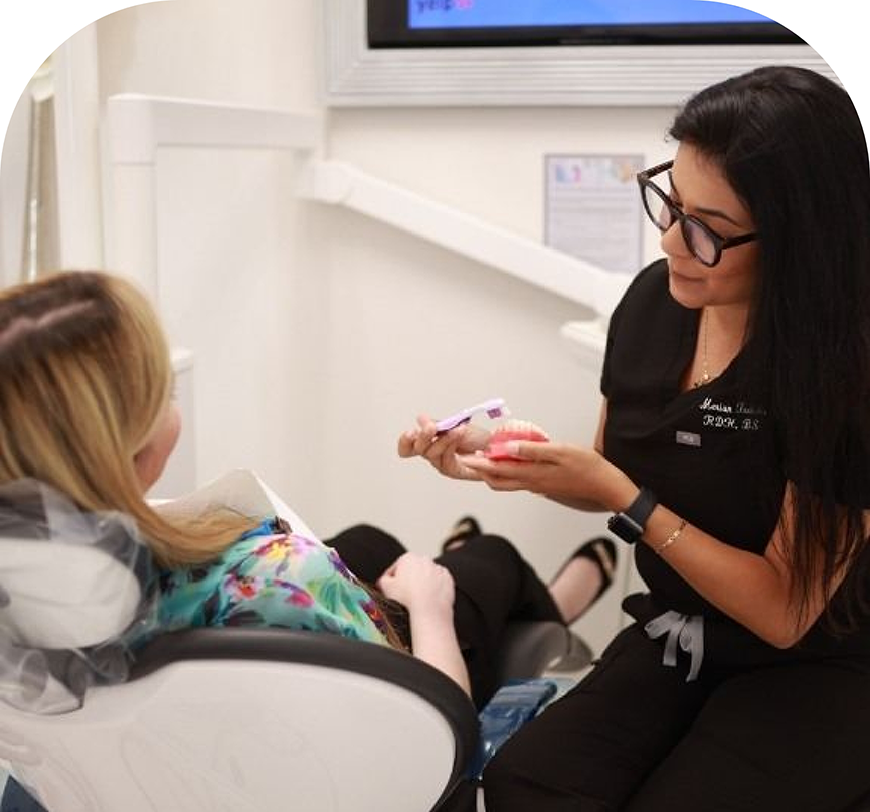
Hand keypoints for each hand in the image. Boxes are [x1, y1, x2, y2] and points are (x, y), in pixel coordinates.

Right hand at [376, 552, 454, 617]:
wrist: (430, 610)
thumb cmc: (406, 598)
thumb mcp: (386, 587)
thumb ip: (382, 579)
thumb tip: (385, 579)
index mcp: (408, 557)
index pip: (396, 568)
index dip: (390, 580)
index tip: (389, 589)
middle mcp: (425, 559)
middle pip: (412, 570)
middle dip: (408, 580)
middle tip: (404, 595)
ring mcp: (438, 568)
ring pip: (426, 576)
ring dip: (422, 584)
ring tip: (417, 598)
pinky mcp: (448, 579)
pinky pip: (438, 583)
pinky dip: (434, 589)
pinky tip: (429, 599)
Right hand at [396, 414, 490, 480]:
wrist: (495, 446)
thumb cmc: (477, 438)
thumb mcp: (455, 424)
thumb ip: (437, 424)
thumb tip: (421, 419)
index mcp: (428, 442)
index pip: (407, 446)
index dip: (405, 441)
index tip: (410, 433)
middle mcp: (432, 454)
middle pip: (417, 449)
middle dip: (423, 437)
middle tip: (431, 427)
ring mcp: (442, 463)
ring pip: (432, 453)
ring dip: (443, 438)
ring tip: (455, 429)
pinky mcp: (453, 471)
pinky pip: (446, 458)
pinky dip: (452, 443)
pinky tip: (459, 433)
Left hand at [460, 440, 635, 510]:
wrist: (606, 487)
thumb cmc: (587, 467)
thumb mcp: (560, 451)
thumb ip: (531, 450)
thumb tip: (505, 448)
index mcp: (532, 474)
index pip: (497, 470)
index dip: (479, 464)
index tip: (463, 457)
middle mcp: (531, 483)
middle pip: (497, 481)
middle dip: (480, 471)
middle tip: (468, 459)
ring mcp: (538, 486)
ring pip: (507, 482)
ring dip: (493, 472)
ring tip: (484, 458)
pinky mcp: (544, 485)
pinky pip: (519, 480)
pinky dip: (508, 472)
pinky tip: (509, 461)